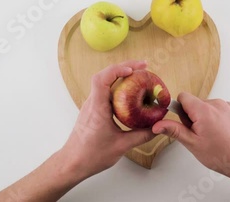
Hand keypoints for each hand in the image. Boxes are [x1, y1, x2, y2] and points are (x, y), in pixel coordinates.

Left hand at [61, 60, 155, 179]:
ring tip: (139, 76)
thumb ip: (141, 135)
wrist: (72, 163)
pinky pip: (105, 92)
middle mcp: (92, 103)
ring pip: (104, 83)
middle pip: (105, 76)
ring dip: (121, 76)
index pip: (102, 79)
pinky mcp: (92, 110)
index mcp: (97, 108)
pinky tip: (129, 93)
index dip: (117, 70)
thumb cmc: (91, 155)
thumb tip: (157, 127)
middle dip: (125, 68)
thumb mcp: (121, 146)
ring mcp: (91, 105)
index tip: (133, 70)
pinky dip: (118, 88)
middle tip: (143, 66)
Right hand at [152, 92, 229, 182]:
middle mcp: (216, 104)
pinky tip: (219, 133)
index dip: (180, 110)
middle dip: (191, 116)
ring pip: (205, 106)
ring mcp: (226, 106)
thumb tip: (158, 125)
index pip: (183, 97)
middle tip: (198, 134)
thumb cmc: (222, 155)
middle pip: (194, 102)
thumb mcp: (192, 144)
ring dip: (203, 117)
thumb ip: (174, 130)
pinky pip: (216, 109)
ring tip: (210, 135)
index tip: (183, 123)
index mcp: (204, 110)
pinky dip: (214, 118)